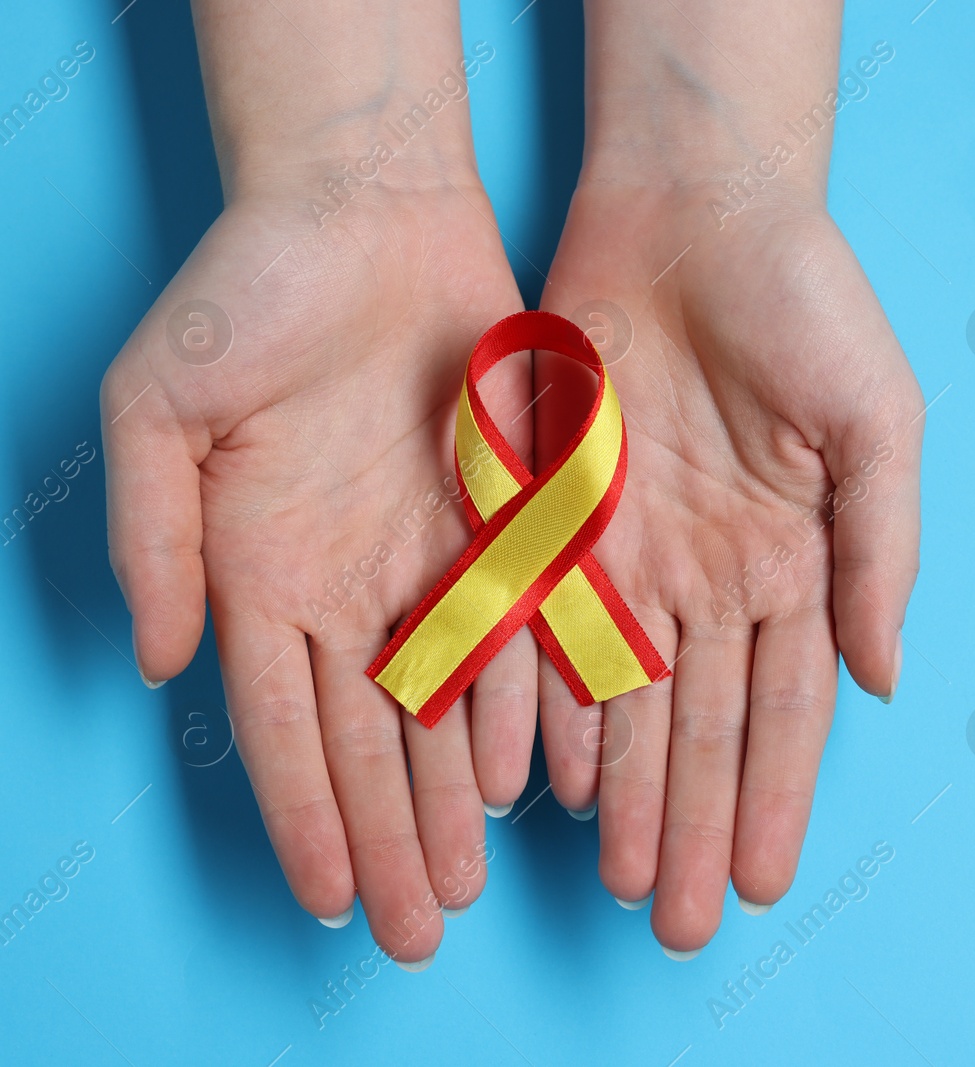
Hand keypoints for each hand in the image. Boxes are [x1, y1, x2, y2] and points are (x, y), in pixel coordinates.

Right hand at [101, 180, 539, 963]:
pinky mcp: (503, 520)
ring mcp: (429, 558)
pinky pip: (518, 632)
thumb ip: (154, 536)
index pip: (279, 725)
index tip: (327, 897)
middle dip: (390, 837)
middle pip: (369, 740)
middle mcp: (348, 584)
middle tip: (416, 929)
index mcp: (261, 572)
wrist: (367, 213)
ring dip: (454, 797)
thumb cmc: (249, 296)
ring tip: (469, 881)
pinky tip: (530, 775)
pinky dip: (521, 706)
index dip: (304, 812)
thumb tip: (162, 661)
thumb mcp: (161, 407)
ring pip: (445, 707)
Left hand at [535, 177, 923, 950]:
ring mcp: (634, 552)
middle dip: (690, 824)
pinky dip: (550, 708)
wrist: (696, 207)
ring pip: (624, 702)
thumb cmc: (807, 303)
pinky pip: (549, 631)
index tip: (760, 881)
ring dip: (623, 793)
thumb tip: (884, 683)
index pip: (785, 707)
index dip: (773, 795)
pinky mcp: (558, 516)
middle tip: (674, 924)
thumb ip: (881, 553)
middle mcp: (713, 575)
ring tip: (618, 881)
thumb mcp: (879, 421)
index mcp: (795, 561)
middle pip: (699, 726)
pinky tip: (552, 782)